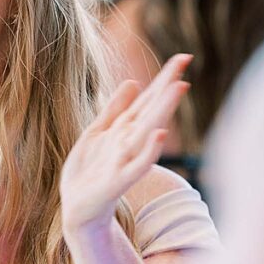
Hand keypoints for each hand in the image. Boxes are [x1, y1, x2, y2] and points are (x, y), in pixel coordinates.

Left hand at [60, 54, 191, 232]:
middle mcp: (130, 142)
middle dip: (167, 86)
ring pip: (148, 131)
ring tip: (178, 87)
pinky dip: (150, 150)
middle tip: (186, 61)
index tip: (183, 57)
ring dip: (163, 110)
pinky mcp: (119, 180)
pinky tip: (159, 134)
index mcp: (125, 129)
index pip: (148, 99)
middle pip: (152, 109)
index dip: (164, 78)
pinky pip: (138, 165)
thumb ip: (114, 109)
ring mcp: (126, 160)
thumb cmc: (89, 171)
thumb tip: (133, 82)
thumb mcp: (97, 132)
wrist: (77, 207)